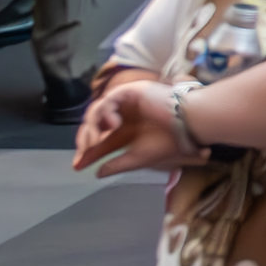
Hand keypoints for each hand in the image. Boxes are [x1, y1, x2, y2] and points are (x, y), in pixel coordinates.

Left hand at [75, 74, 194, 177]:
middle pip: (94, 127)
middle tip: (83, 153)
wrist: (188, 125)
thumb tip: (97, 173)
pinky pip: (108, 99)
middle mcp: (124, 117)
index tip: (78, 166)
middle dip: (85, 140)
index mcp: (126, 132)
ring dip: (91, 128)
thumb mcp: (137, 158)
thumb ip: (117, 165)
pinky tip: (112, 125)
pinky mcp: (130, 91)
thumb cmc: (169, 141)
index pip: (101, 142)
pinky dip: (105, 112)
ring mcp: (125, 104)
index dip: (88, 153)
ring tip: (95, 142)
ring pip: (96, 112)